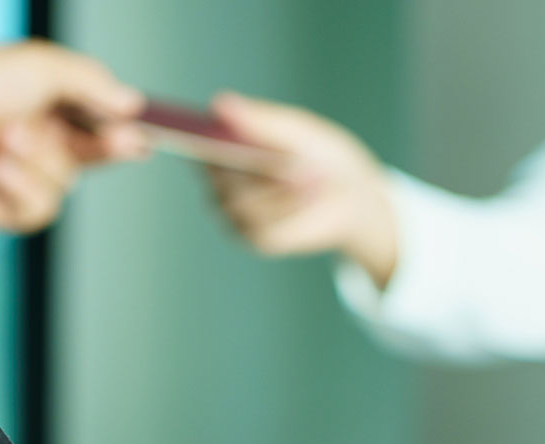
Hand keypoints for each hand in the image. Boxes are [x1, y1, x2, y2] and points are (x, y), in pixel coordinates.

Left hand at [0, 41, 147, 233]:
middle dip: (103, 149)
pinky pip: (37, 211)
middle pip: (86, 160)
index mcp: (39, 109)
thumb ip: (93, 83)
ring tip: (1, 139)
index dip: (119, 135)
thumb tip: (133, 104)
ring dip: (38, 161)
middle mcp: (29, 145)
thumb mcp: (46, 67)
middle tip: (119, 141)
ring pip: (63, 186)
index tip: (142, 138)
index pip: (91, 127)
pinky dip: (19, 188)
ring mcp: (14, 179)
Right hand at [203, 93, 400, 289]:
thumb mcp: (295, 129)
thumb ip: (259, 120)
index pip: (194, 141)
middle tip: (285, 161)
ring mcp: (235, 213)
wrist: (352, 195)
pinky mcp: (256, 238)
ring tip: (308, 178)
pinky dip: (290, 211)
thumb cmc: (320, 154)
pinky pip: (262, 227)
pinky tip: (308, 199)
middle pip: (214, 175)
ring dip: (278, 191)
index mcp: (224, 146)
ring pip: (239, 203)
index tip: (204, 136)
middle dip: (250, 166)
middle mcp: (221, 181)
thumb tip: (218, 103)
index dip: (192, 139)